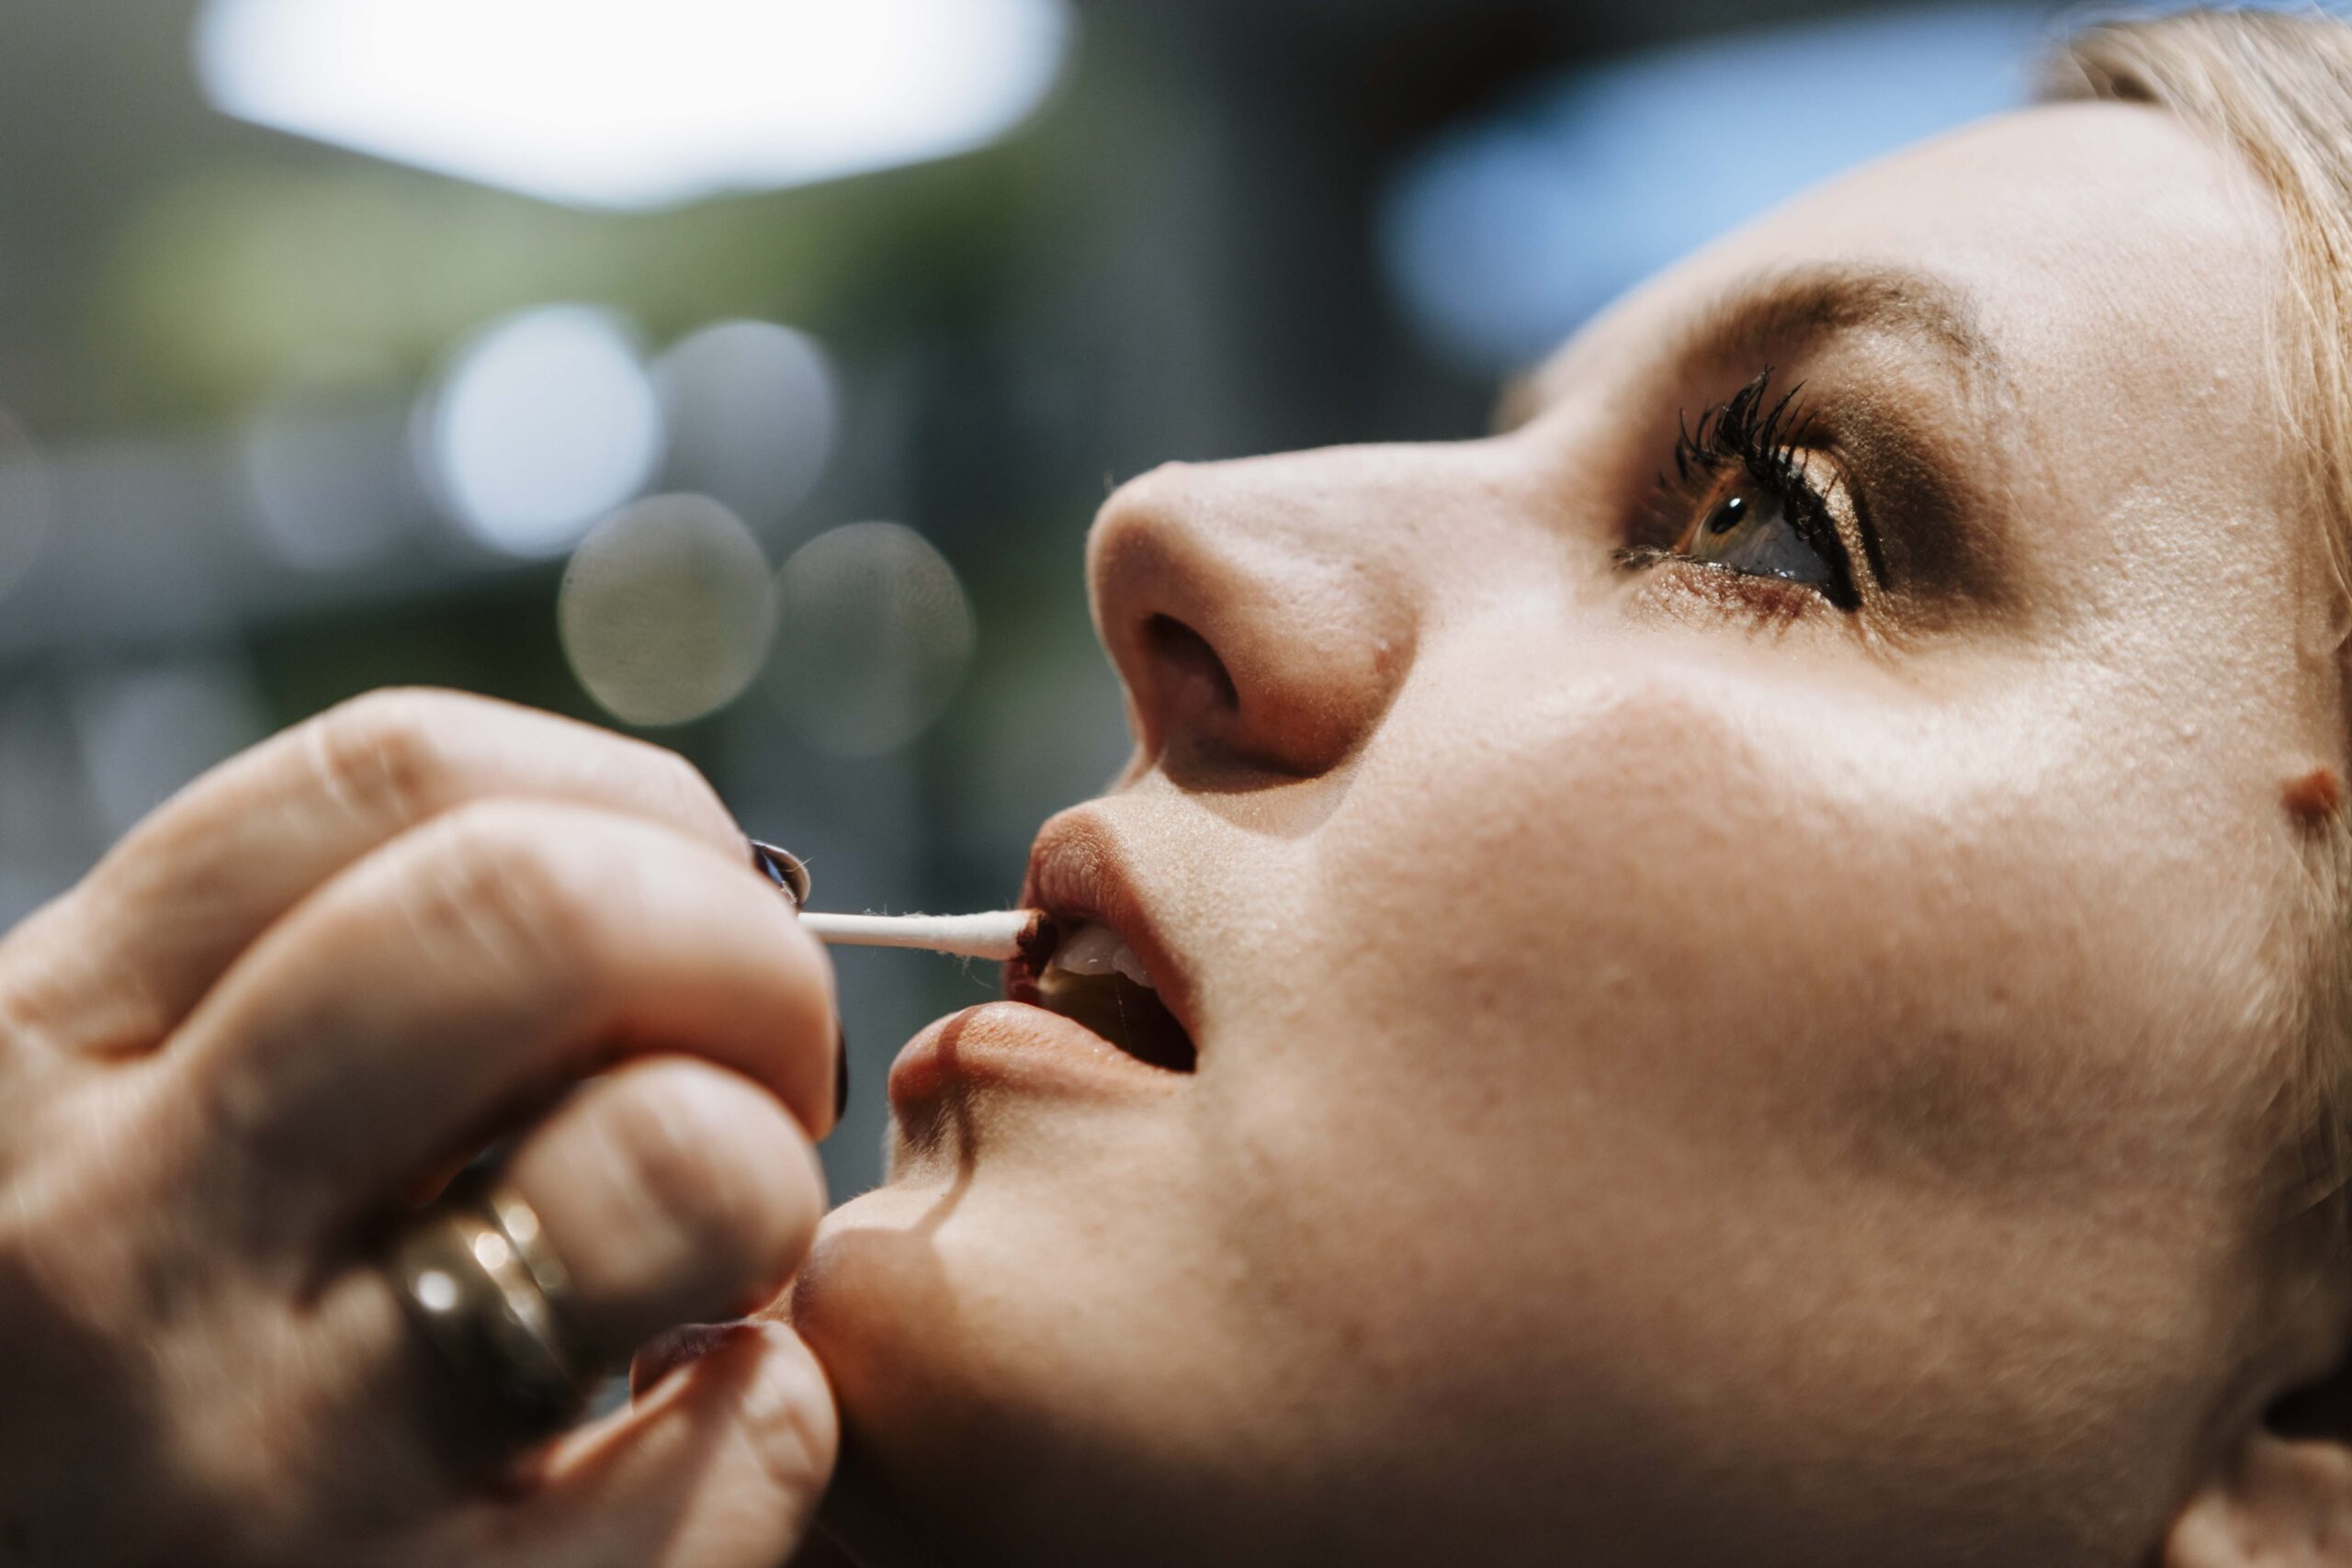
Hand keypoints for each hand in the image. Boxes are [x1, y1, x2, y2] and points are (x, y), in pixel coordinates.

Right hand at [0, 689, 838, 1566]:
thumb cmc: (135, 1391)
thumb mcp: (126, 1145)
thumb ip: (303, 1000)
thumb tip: (645, 882)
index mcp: (37, 1059)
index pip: (401, 772)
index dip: (630, 808)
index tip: (694, 896)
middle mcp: (111, 1242)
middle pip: (551, 912)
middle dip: (744, 955)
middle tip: (769, 1065)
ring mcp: (254, 1465)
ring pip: (672, 1159)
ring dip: (769, 1184)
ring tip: (719, 1260)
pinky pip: (743, 1438)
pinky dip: (772, 1415)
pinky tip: (684, 1441)